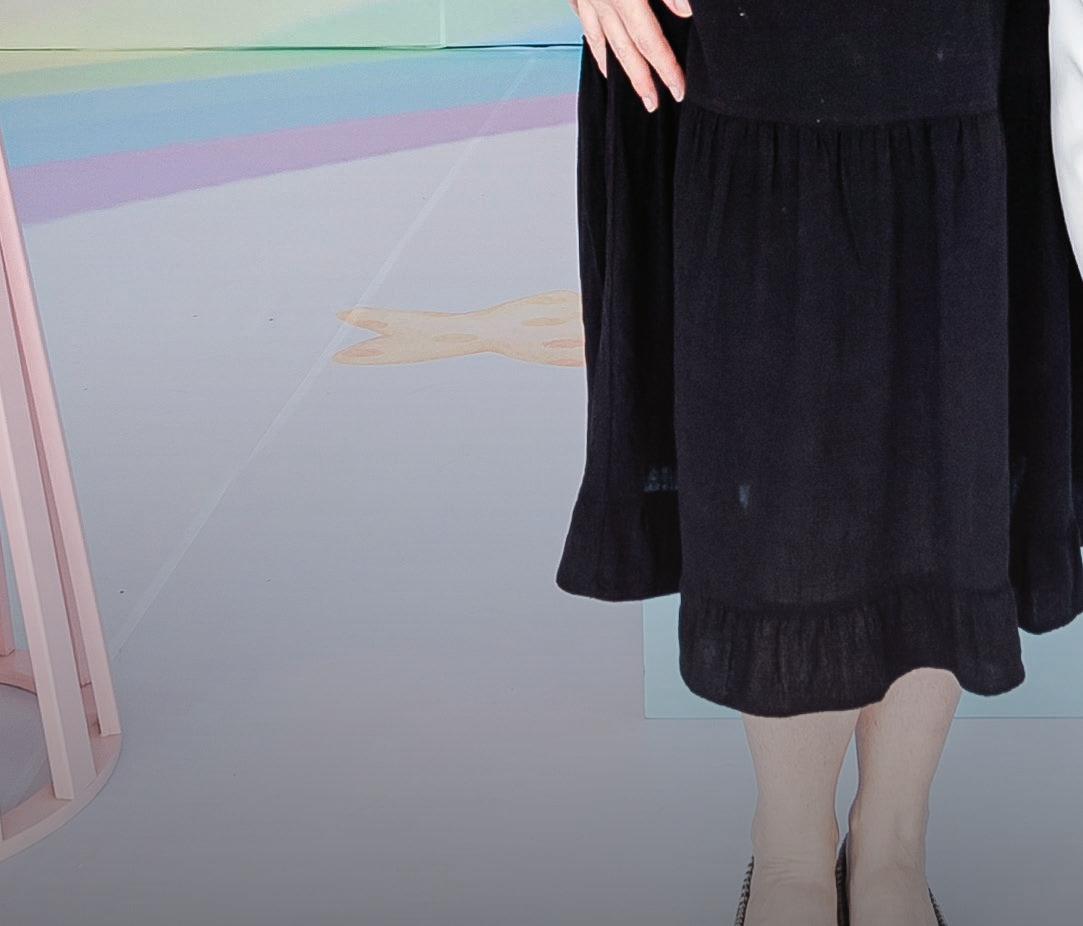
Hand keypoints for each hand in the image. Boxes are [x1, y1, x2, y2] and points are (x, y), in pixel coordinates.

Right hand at [567, 0, 692, 111]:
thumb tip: (685, 11)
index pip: (649, 41)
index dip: (665, 68)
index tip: (678, 89)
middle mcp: (601, 1)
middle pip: (624, 51)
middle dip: (641, 82)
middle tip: (652, 104)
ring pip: (598, 40)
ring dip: (611, 66)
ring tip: (620, 83)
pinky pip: (583, 20)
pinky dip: (592, 36)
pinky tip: (597, 44)